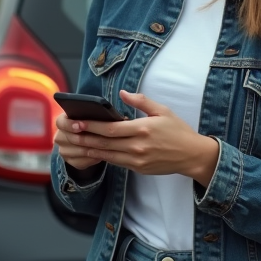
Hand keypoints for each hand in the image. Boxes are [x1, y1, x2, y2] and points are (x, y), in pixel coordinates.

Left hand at [57, 90, 218, 183]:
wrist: (192, 155)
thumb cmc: (178, 130)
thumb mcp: (162, 110)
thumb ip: (140, 101)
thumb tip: (122, 92)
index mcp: (142, 129)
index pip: (110, 128)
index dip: (92, 126)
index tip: (77, 121)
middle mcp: (138, 147)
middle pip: (104, 143)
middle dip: (85, 137)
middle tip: (68, 133)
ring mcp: (137, 160)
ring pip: (107, 155)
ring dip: (89, 149)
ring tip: (74, 143)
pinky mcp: (138, 168)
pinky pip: (116, 162)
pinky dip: (103, 157)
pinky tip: (93, 151)